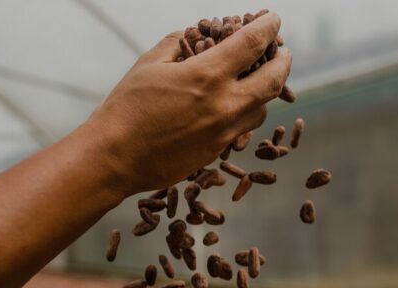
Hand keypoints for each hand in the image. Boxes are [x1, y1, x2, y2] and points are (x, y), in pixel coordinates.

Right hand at [86, 13, 291, 195]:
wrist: (114, 159)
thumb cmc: (125, 108)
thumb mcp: (149, 64)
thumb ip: (177, 43)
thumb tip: (193, 35)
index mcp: (207, 75)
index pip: (253, 42)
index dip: (268, 26)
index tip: (273, 18)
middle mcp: (224, 105)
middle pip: (275, 80)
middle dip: (283, 61)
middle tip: (281, 51)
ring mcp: (223, 133)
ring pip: (262, 109)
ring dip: (265, 91)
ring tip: (257, 81)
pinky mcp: (216, 152)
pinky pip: (242, 130)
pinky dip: (244, 115)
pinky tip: (233, 108)